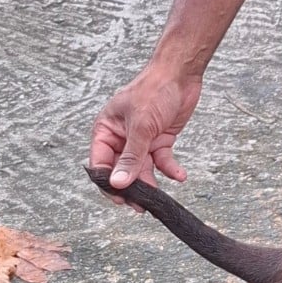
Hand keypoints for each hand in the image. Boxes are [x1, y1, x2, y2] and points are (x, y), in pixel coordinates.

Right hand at [88, 67, 202, 209]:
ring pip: (142, 169)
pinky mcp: (160, 141)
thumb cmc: (153, 90)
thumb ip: (131, 157)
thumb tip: (119, 183)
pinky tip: (180, 176)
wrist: (180, 75)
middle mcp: (121, 137)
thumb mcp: (141, 126)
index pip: (101, 163)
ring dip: (150, 183)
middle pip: (122, 170)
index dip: (108, 182)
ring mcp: (141, 140)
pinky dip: (170, 170)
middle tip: (140, 206)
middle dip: (131, 187)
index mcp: (106, 130)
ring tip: (159, 199)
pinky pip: (162, 161)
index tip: (119, 199)